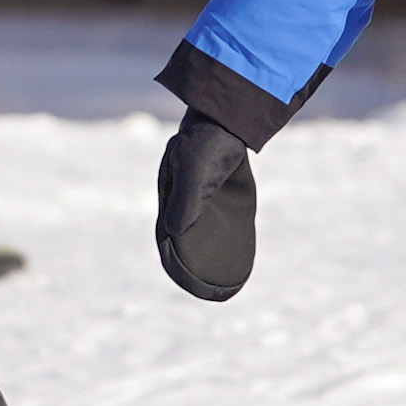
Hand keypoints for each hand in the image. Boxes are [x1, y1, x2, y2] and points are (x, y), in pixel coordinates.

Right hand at [155, 112, 257, 301]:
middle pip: (184, 240)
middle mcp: (181, 200)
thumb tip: (176, 232)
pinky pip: (220, 220)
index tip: (190, 287)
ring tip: (226, 278)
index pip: (168, 241)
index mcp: (170, 198)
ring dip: (209, 253)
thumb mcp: (195, 170)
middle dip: (193, 265)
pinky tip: (237, 248)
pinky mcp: (217, 190)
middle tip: (213, 290)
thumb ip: (187, 199)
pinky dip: (225, 236)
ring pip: (201, 232)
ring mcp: (200, 195)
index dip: (176, 266)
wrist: (227, 115)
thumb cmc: (207, 141)